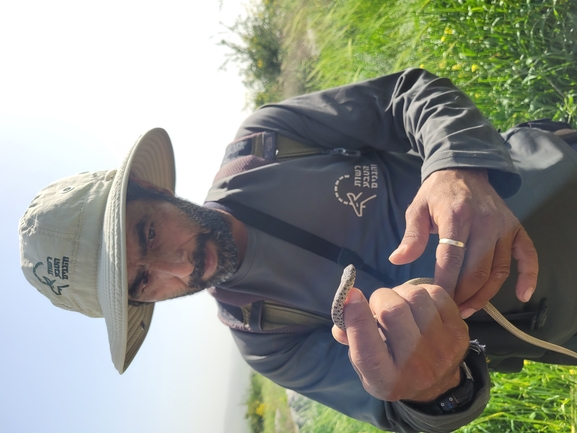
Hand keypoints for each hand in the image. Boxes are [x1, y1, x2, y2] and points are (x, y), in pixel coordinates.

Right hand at [332, 283, 467, 401]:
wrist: (436, 385)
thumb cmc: (391, 367)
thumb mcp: (366, 364)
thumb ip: (350, 336)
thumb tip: (344, 303)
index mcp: (386, 380)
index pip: (367, 348)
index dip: (356, 317)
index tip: (351, 295)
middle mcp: (415, 367)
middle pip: (393, 312)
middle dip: (380, 298)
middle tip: (378, 304)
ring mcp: (441, 349)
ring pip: (416, 297)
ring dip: (401, 292)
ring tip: (398, 302)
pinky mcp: (459, 332)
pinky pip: (437, 294)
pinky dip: (422, 291)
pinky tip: (417, 303)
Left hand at [388, 168, 538, 316]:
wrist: (462, 171)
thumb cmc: (436, 194)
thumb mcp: (417, 209)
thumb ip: (411, 236)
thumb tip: (396, 260)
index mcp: (457, 216)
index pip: (452, 258)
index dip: (445, 283)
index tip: (436, 301)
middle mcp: (485, 222)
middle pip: (477, 270)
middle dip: (463, 295)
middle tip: (450, 311)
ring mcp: (504, 226)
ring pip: (498, 270)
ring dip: (485, 294)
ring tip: (469, 309)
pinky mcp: (516, 229)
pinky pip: (527, 255)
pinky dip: (529, 276)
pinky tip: (522, 296)